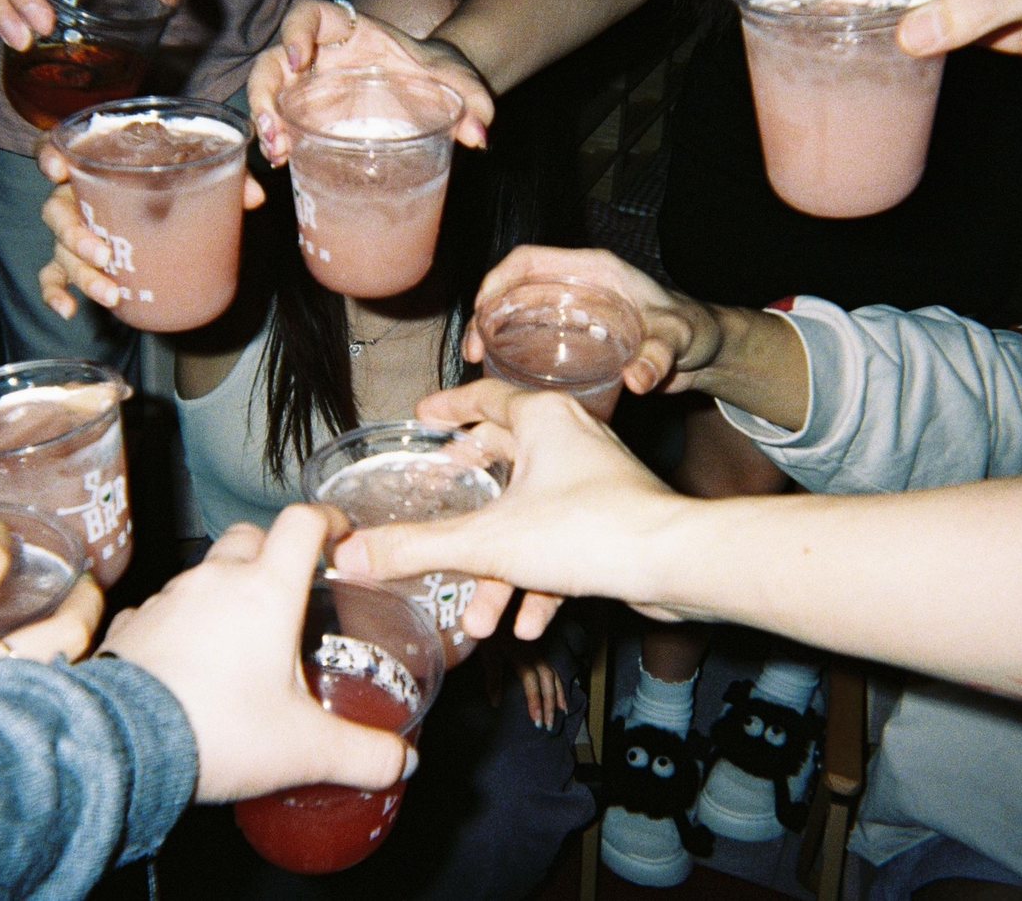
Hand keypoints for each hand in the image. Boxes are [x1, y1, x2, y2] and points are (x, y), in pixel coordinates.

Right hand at [33, 145, 265, 318]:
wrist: (169, 211)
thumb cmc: (173, 187)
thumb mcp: (198, 177)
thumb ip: (226, 180)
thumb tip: (254, 197)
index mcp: (102, 168)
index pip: (63, 151)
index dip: (50, 156)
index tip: (58, 169)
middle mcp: (81, 198)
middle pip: (58, 211)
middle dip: (76, 235)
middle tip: (105, 254)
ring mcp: (76, 231)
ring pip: (61, 251)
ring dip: (82, 274)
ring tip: (110, 292)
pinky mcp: (78, 260)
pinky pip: (55, 276)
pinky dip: (58, 293)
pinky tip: (69, 309)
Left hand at [98, 506, 414, 802]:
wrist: (122, 748)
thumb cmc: (218, 732)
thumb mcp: (306, 749)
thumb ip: (364, 754)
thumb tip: (402, 762)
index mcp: (267, 591)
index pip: (302, 522)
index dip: (325, 518)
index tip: (338, 534)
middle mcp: (215, 581)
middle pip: (249, 535)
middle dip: (271, 551)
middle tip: (288, 588)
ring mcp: (168, 599)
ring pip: (202, 572)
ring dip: (222, 589)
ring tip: (236, 635)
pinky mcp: (130, 626)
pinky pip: (160, 608)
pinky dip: (178, 622)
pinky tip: (185, 660)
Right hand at [247, 0, 493, 165]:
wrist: (432, 92)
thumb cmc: (436, 75)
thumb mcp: (455, 78)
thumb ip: (471, 98)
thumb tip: (481, 135)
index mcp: (347, 30)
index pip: (309, 15)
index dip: (296, 30)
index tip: (299, 58)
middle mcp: (319, 55)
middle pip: (273, 61)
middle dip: (265, 92)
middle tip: (276, 128)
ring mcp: (309, 86)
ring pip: (270, 94)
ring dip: (266, 122)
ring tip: (277, 152)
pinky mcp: (309, 115)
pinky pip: (283, 124)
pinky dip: (277, 142)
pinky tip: (283, 163)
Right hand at [333, 381, 692, 640]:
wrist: (673, 565)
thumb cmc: (588, 530)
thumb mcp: (486, 542)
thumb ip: (416, 548)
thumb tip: (348, 553)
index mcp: (543, 419)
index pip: (484, 398)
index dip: (448, 409)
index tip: (423, 419)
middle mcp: (571, 440)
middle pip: (506, 459)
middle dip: (468, 502)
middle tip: (438, 503)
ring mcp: (595, 482)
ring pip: (531, 520)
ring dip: (500, 570)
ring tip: (476, 615)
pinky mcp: (613, 524)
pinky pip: (563, 549)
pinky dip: (540, 583)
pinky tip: (527, 624)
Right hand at [469, 246, 723, 396]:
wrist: (705, 351)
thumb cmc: (694, 330)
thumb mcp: (680, 338)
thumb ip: (661, 356)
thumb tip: (638, 380)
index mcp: (594, 270)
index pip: (531, 260)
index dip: (498, 279)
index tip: (481, 309)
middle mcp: (578, 287)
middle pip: (516, 287)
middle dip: (486, 312)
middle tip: (475, 351)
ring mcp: (574, 312)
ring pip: (519, 312)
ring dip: (494, 332)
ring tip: (480, 364)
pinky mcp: (575, 337)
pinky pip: (533, 336)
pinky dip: (513, 351)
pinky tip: (504, 377)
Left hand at [481, 634, 568, 729]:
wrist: (496, 609)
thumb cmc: (488, 631)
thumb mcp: (488, 652)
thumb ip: (493, 677)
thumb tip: (496, 703)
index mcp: (522, 655)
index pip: (533, 682)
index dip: (535, 701)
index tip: (536, 720)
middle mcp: (535, 654)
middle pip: (548, 681)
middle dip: (550, 704)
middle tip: (548, 725)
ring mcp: (539, 651)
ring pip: (554, 675)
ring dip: (557, 695)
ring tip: (562, 712)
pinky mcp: (539, 650)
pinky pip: (553, 669)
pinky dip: (559, 684)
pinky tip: (560, 694)